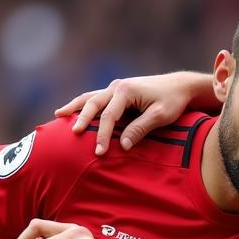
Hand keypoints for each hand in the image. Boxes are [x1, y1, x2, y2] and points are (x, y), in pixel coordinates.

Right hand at [55, 74, 204, 156]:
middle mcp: (117, 86)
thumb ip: (140, 129)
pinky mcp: (118, 91)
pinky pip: (96, 98)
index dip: (103, 135)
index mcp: (126, 91)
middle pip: (93, 103)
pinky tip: (73, 110)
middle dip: (82, 119)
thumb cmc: (173, 101)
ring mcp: (115, 87)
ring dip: (75, 107)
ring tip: (58, 114)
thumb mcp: (160, 116)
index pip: (109, 116)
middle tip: (73, 134)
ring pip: (90, 97)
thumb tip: (122, 146)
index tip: (99, 152)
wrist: (180, 86)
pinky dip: (84, 104)